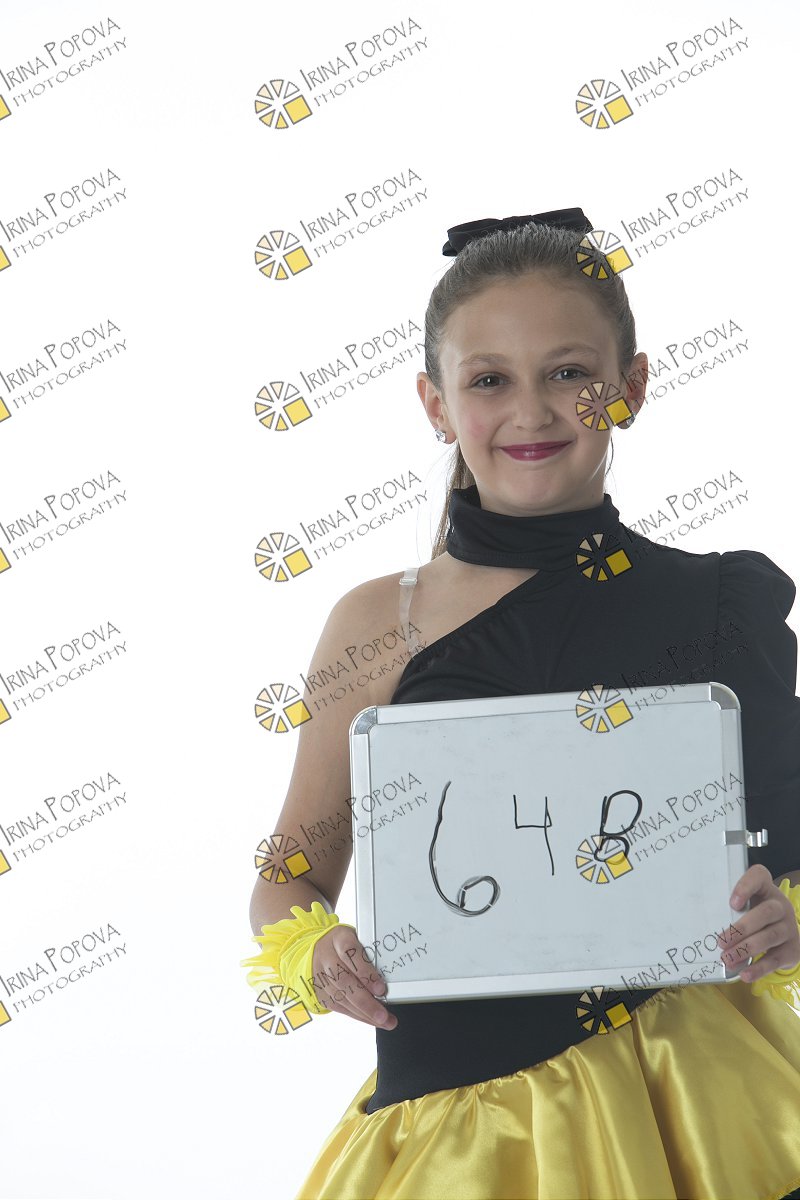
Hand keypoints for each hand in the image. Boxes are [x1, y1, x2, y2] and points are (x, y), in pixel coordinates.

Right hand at [311, 926, 398, 1028]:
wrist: (318, 949)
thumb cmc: (345, 945)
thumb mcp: (358, 938)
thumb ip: (371, 953)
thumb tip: (389, 977)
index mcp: (339, 938)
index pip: (350, 953)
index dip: (365, 972)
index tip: (381, 988)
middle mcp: (326, 956)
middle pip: (344, 981)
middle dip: (366, 1001)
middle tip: (383, 1014)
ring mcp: (320, 975)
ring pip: (341, 997)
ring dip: (364, 1012)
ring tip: (384, 1020)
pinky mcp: (319, 991)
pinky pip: (338, 1006)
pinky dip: (356, 1015)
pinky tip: (370, 1019)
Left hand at [717, 864, 799, 981]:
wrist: (784, 932)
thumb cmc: (755, 913)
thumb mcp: (746, 905)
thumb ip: (731, 909)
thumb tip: (705, 926)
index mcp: (766, 888)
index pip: (758, 876)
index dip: (746, 887)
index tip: (732, 903)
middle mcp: (780, 905)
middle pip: (766, 912)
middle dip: (741, 929)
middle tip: (721, 942)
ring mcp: (789, 927)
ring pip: (770, 936)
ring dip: (746, 949)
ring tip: (727, 959)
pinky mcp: (792, 949)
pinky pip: (776, 959)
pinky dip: (759, 968)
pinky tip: (745, 974)